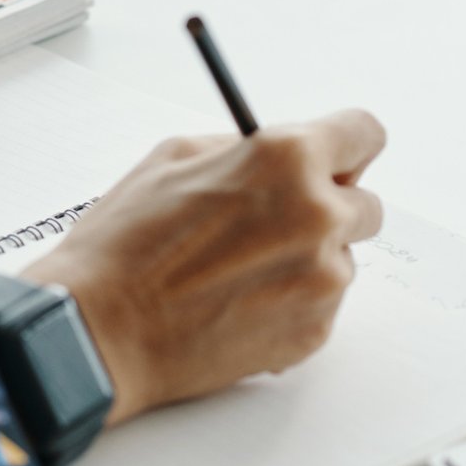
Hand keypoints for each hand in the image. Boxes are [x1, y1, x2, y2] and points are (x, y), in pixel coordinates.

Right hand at [23, 110, 385, 424]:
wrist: (100, 331)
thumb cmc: (126, 244)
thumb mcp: (174, 157)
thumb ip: (245, 150)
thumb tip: (282, 156)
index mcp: (287, 160)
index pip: (365, 133)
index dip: (345, 144)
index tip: (335, 155)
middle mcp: (318, 216)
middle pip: (363, 203)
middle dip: (326, 206)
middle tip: (271, 221)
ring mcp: (322, 281)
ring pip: (340, 258)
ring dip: (306, 258)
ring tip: (237, 270)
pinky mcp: (315, 332)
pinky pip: (322, 305)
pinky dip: (291, 302)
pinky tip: (236, 302)